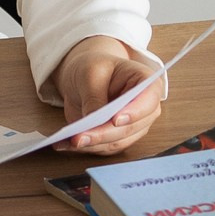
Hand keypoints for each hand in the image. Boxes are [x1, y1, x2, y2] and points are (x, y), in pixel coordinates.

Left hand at [54, 37, 163, 154]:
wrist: (85, 78)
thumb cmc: (94, 68)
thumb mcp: (90, 74)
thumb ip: (94, 98)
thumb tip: (93, 124)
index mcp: (145, 81)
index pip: (149, 99)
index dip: (135, 112)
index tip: (115, 120)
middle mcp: (145, 107)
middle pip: (130, 127)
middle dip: (104, 134)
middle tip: (80, 137)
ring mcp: (133, 126)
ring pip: (116, 141)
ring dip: (93, 144)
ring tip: (71, 140)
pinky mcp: (117, 138)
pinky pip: (103, 147)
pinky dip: (85, 147)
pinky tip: (65, 143)